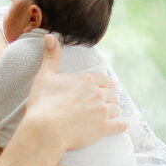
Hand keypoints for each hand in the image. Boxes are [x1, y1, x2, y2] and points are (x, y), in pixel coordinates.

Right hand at [21, 34, 126, 152]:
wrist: (45, 129)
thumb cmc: (43, 103)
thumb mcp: (45, 76)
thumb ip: (51, 56)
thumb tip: (49, 35)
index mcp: (86, 80)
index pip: (104, 80)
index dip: (106, 84)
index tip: (109, 86)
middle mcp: (98, 93)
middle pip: (111, 94)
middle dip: (109, 98)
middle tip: (106, 102)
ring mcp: (103, 111)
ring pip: (116, 109)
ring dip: (113, 111)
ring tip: (110, 114)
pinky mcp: (103, 128)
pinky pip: (120, 125)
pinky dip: (122, 125)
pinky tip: (123, 125)